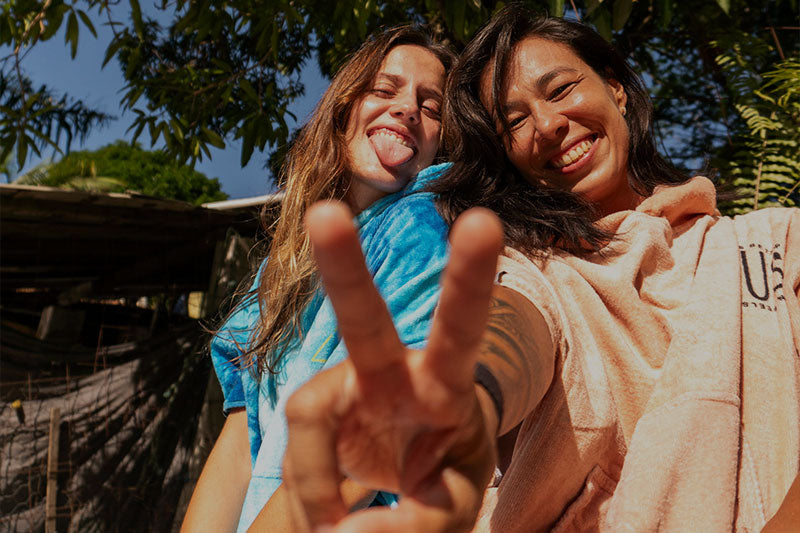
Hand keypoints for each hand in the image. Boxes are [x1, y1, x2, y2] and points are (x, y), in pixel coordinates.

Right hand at [282, 202, 504, 532]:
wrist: (412, 473)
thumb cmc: (447, 472)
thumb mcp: (457, 503)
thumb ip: (424, 522)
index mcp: (447, 383)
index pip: (460, 328)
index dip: (468, 278)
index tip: (482, 222)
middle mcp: (392, 369)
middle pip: (362, 317)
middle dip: (342, 265)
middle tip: (324, 215)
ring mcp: (346, 384)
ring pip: (307, 414)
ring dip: (318, 485)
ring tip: (336, 527)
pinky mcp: (315, 406)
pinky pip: (294, 448)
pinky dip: (310, 492)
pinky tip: (330, 513)